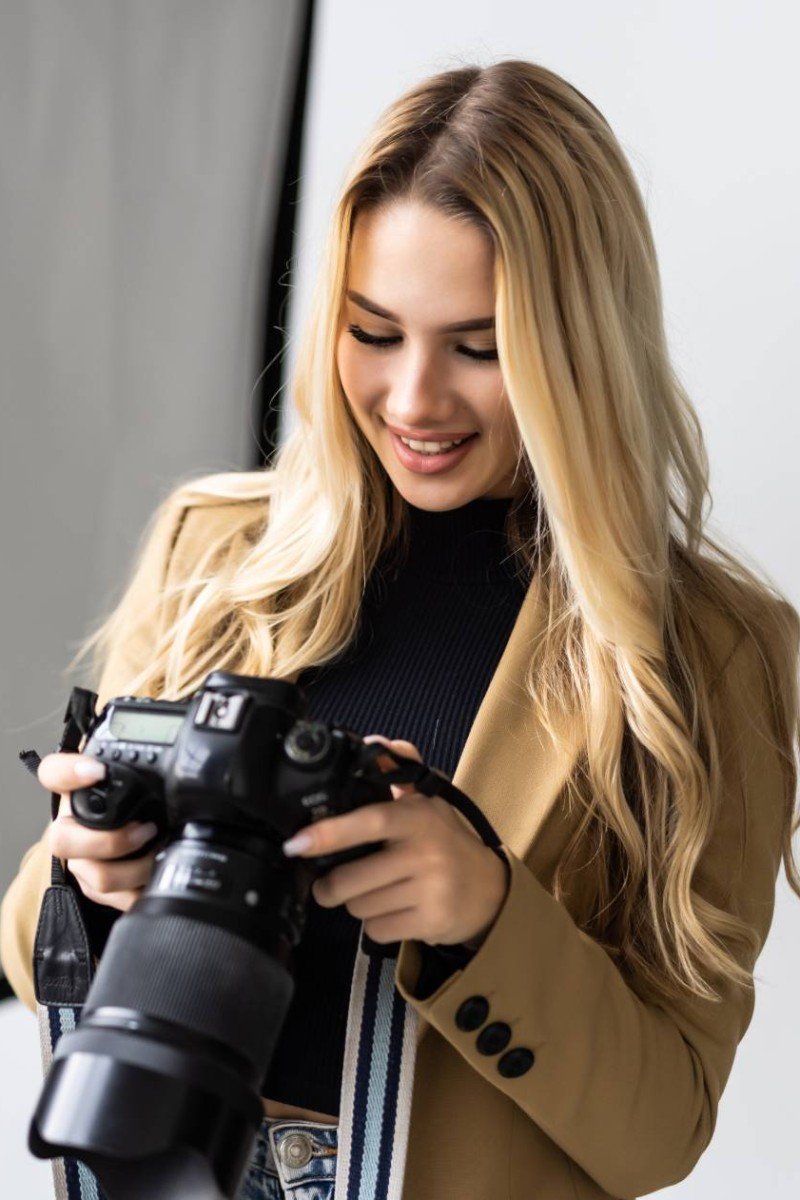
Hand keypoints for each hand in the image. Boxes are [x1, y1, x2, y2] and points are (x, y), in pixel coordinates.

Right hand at [37, 752, 159, 912]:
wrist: (136, 837)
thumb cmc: (137, 803)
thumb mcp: (138, 779)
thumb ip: (143, 766)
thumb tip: (182, 741)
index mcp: (77, 792)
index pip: (54, 774)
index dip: (70, 773)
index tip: (98, 771)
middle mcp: (71, 827)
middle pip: (64, 840)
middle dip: (113, 840)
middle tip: (148, 829)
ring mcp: (81, 861)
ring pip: (98, 876)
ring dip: (137, 868)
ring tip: (161, 852)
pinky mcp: (96, 889)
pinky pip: (118, 899)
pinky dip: (144, 889)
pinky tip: (159, 874)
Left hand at [282, 735, 509, 947]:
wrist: (490, 890)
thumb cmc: (447, 841)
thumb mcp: (428, 802)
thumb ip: (400, 770)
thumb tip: (374, 742)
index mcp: (418, 817)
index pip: (369, 821)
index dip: (330, 832)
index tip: (297, 844)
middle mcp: (426, 853)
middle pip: (350, 880)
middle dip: (329, 886)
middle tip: (327, 884)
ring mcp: (430, 891)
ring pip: (360, 908)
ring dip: (357, 904)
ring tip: (373, 893)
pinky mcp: (431, 923)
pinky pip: (377, 930)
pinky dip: (376, 924)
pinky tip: (393, 911)